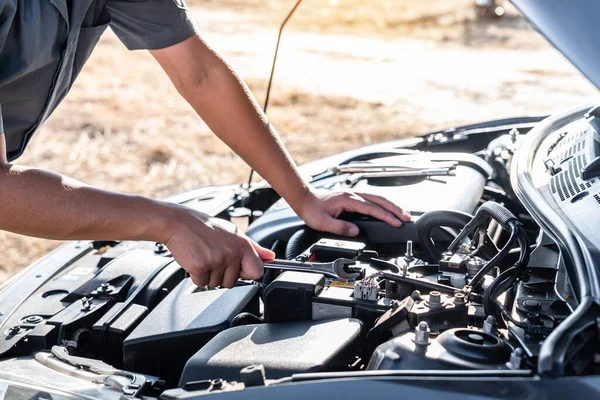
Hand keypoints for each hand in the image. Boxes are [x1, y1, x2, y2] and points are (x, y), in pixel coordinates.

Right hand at [163, 206, 274, 287]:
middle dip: (223, 274)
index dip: (246, 273)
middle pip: (233, 282)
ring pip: (216, 284)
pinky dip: (196, 275)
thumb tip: (270, 257)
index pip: (257, 272)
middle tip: (214, 257)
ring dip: (209, 275)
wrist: (179, 223)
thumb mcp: (234, 233)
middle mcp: (232, 253)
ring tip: (204, 256)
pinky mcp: (200, 267)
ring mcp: (216, 261)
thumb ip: (254, 248)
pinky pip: (201, 283)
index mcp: (243, 245)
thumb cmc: (205, 227)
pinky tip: (195, 260)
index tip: (239, 268)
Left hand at [295, 189, 410, 236]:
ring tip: (403, 214)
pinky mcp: (353, 197)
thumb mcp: (323, 223)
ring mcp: (354, 194)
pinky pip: (373, 199)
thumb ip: (340, 227)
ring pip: (378, 197)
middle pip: (380, 200)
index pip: (372, 208)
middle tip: (407, 217)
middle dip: (395, 209)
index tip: (396, 222)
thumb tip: (355, 231)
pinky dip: (383, 204)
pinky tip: (388, 209)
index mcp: (348, 200)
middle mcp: (353, 195)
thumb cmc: (312, 210)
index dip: (385, 216)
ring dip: (391, 205)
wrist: (305, 199)